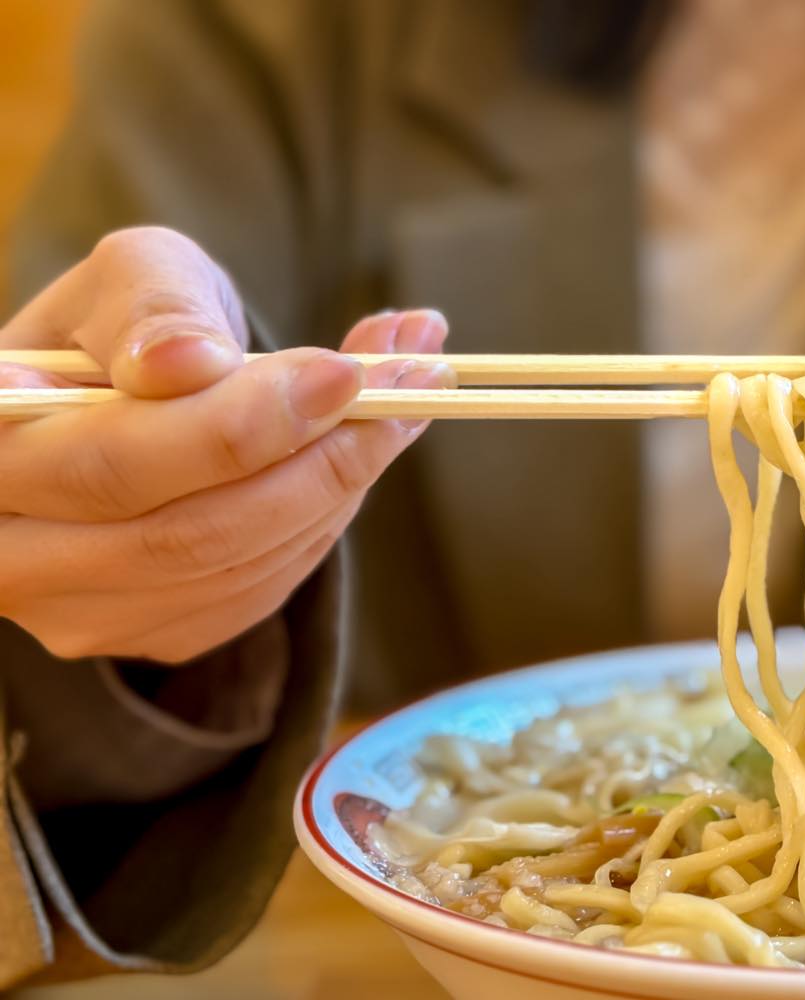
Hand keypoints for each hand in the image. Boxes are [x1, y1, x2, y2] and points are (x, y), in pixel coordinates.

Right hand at [0, 226, 454, 662]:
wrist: (113, 400)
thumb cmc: (120, 330)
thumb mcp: (131, 279)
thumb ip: (153, 307)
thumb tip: (187, 365)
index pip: (115, 464)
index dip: (238, 427)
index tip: (345, 374)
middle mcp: (12, 554)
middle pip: (190, 534)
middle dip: (323, 455)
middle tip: (415, 382)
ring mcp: (78, 612)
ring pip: (238, 565)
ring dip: (347, 479)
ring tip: (413, 391)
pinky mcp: (152, 633)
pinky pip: (261, 587)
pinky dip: (328, 514)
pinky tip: (360, 447)